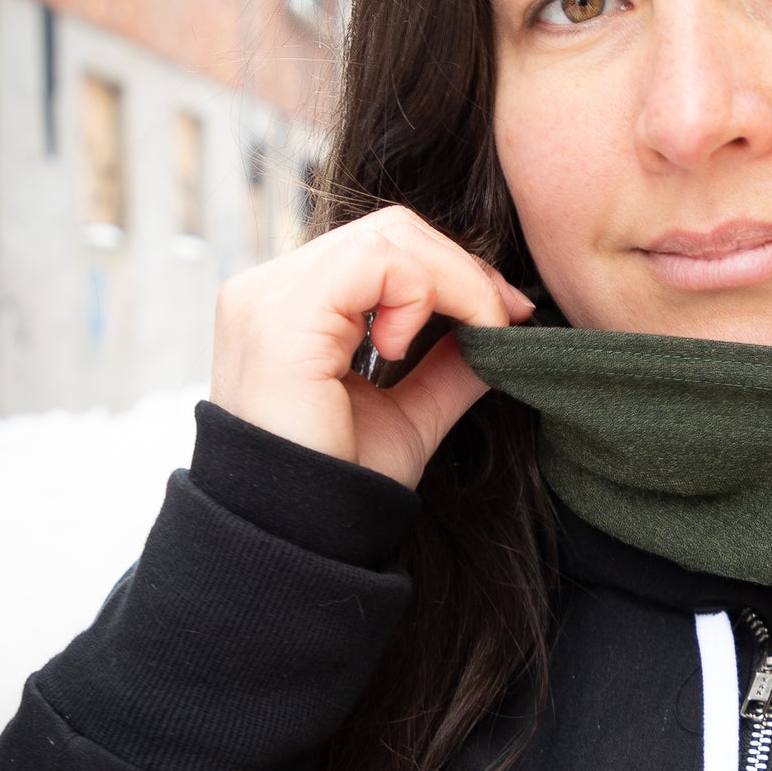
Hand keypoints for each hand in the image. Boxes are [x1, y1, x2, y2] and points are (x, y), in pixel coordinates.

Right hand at [209, 206, 533, 487]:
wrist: (303, 540)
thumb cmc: (344, 486)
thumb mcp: (410, 413)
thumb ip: (447, 367)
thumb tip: (501, 332)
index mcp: (290, 308)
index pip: (383, 249)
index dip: (454, 269)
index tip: (506, 312)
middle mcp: (267, 292)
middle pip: (389, 230)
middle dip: (463, 269)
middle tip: (502, 316)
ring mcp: (266, 298)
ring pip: (388, 238)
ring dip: (452, 280)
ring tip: (467, 334)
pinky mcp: (281, 317)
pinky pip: (374, 262)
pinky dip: (420, 291)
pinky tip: (407, 347)